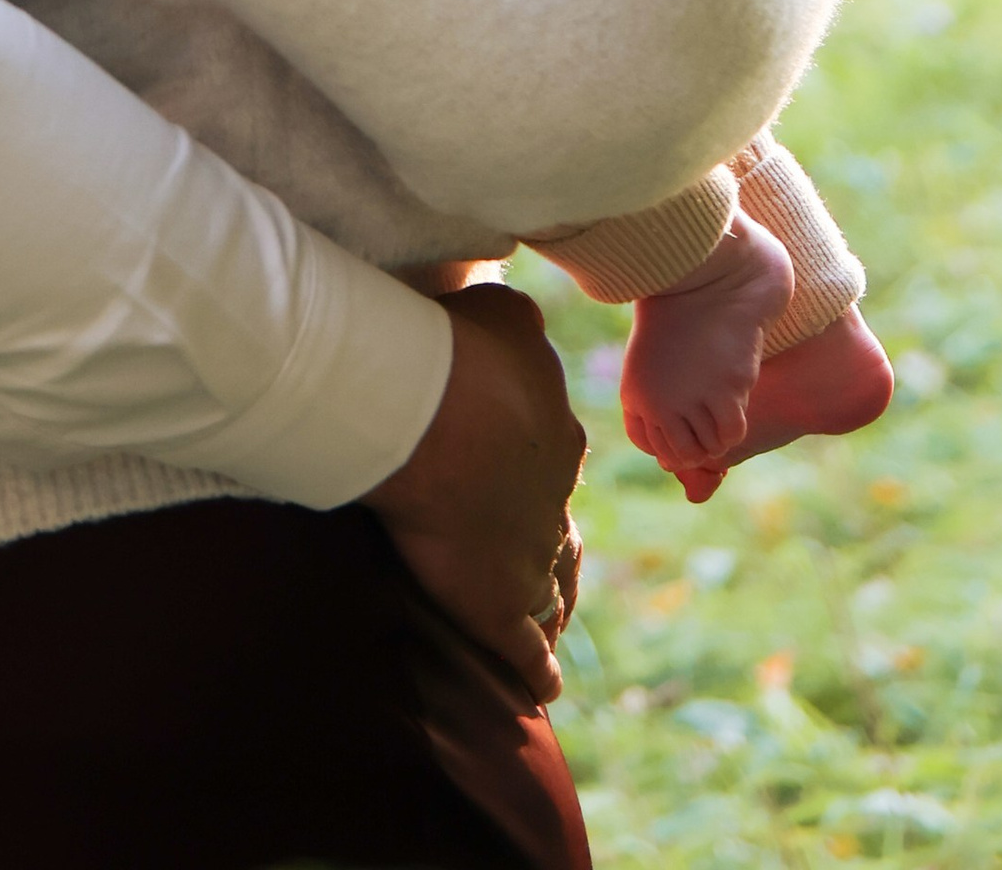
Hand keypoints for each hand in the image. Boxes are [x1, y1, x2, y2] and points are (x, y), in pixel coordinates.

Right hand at [362, 281, 585, 706]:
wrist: (439, 414)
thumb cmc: (458, 351)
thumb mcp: (499, 312)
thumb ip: (513, 321)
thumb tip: (516, 318)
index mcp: (552, 428)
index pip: (550, 448)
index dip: (533, 458)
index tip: (514, 462)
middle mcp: (554, 493)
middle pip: (561, 522)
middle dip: (553, 536)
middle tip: (541, 551)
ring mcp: (532, 553)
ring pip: (554, 586)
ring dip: (553, 603)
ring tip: (552, 618)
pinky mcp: (500, 606)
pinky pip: (528, 650)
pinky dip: (538, 670)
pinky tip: (546, 688)